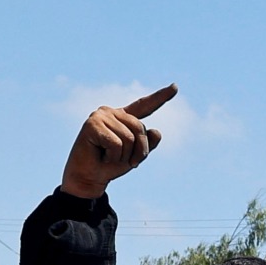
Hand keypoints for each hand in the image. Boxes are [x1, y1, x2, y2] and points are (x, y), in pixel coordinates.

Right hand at [60, 84, 177, 197]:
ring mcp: (101, 116)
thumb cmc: (110, 166)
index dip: (161, 97)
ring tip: (109, 157)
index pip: (145, 106)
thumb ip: (147, 144)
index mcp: (124, 117)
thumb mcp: (135, 156)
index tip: (175, 87)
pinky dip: (113, 156)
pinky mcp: (92, 124)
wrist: (89, 178)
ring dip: (123, 155)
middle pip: (140, 129)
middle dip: (139, 151)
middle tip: (127, 162)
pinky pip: (116, 143)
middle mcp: (112, 112)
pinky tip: (101, 155)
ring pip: (129, 138)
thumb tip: (156, 131)